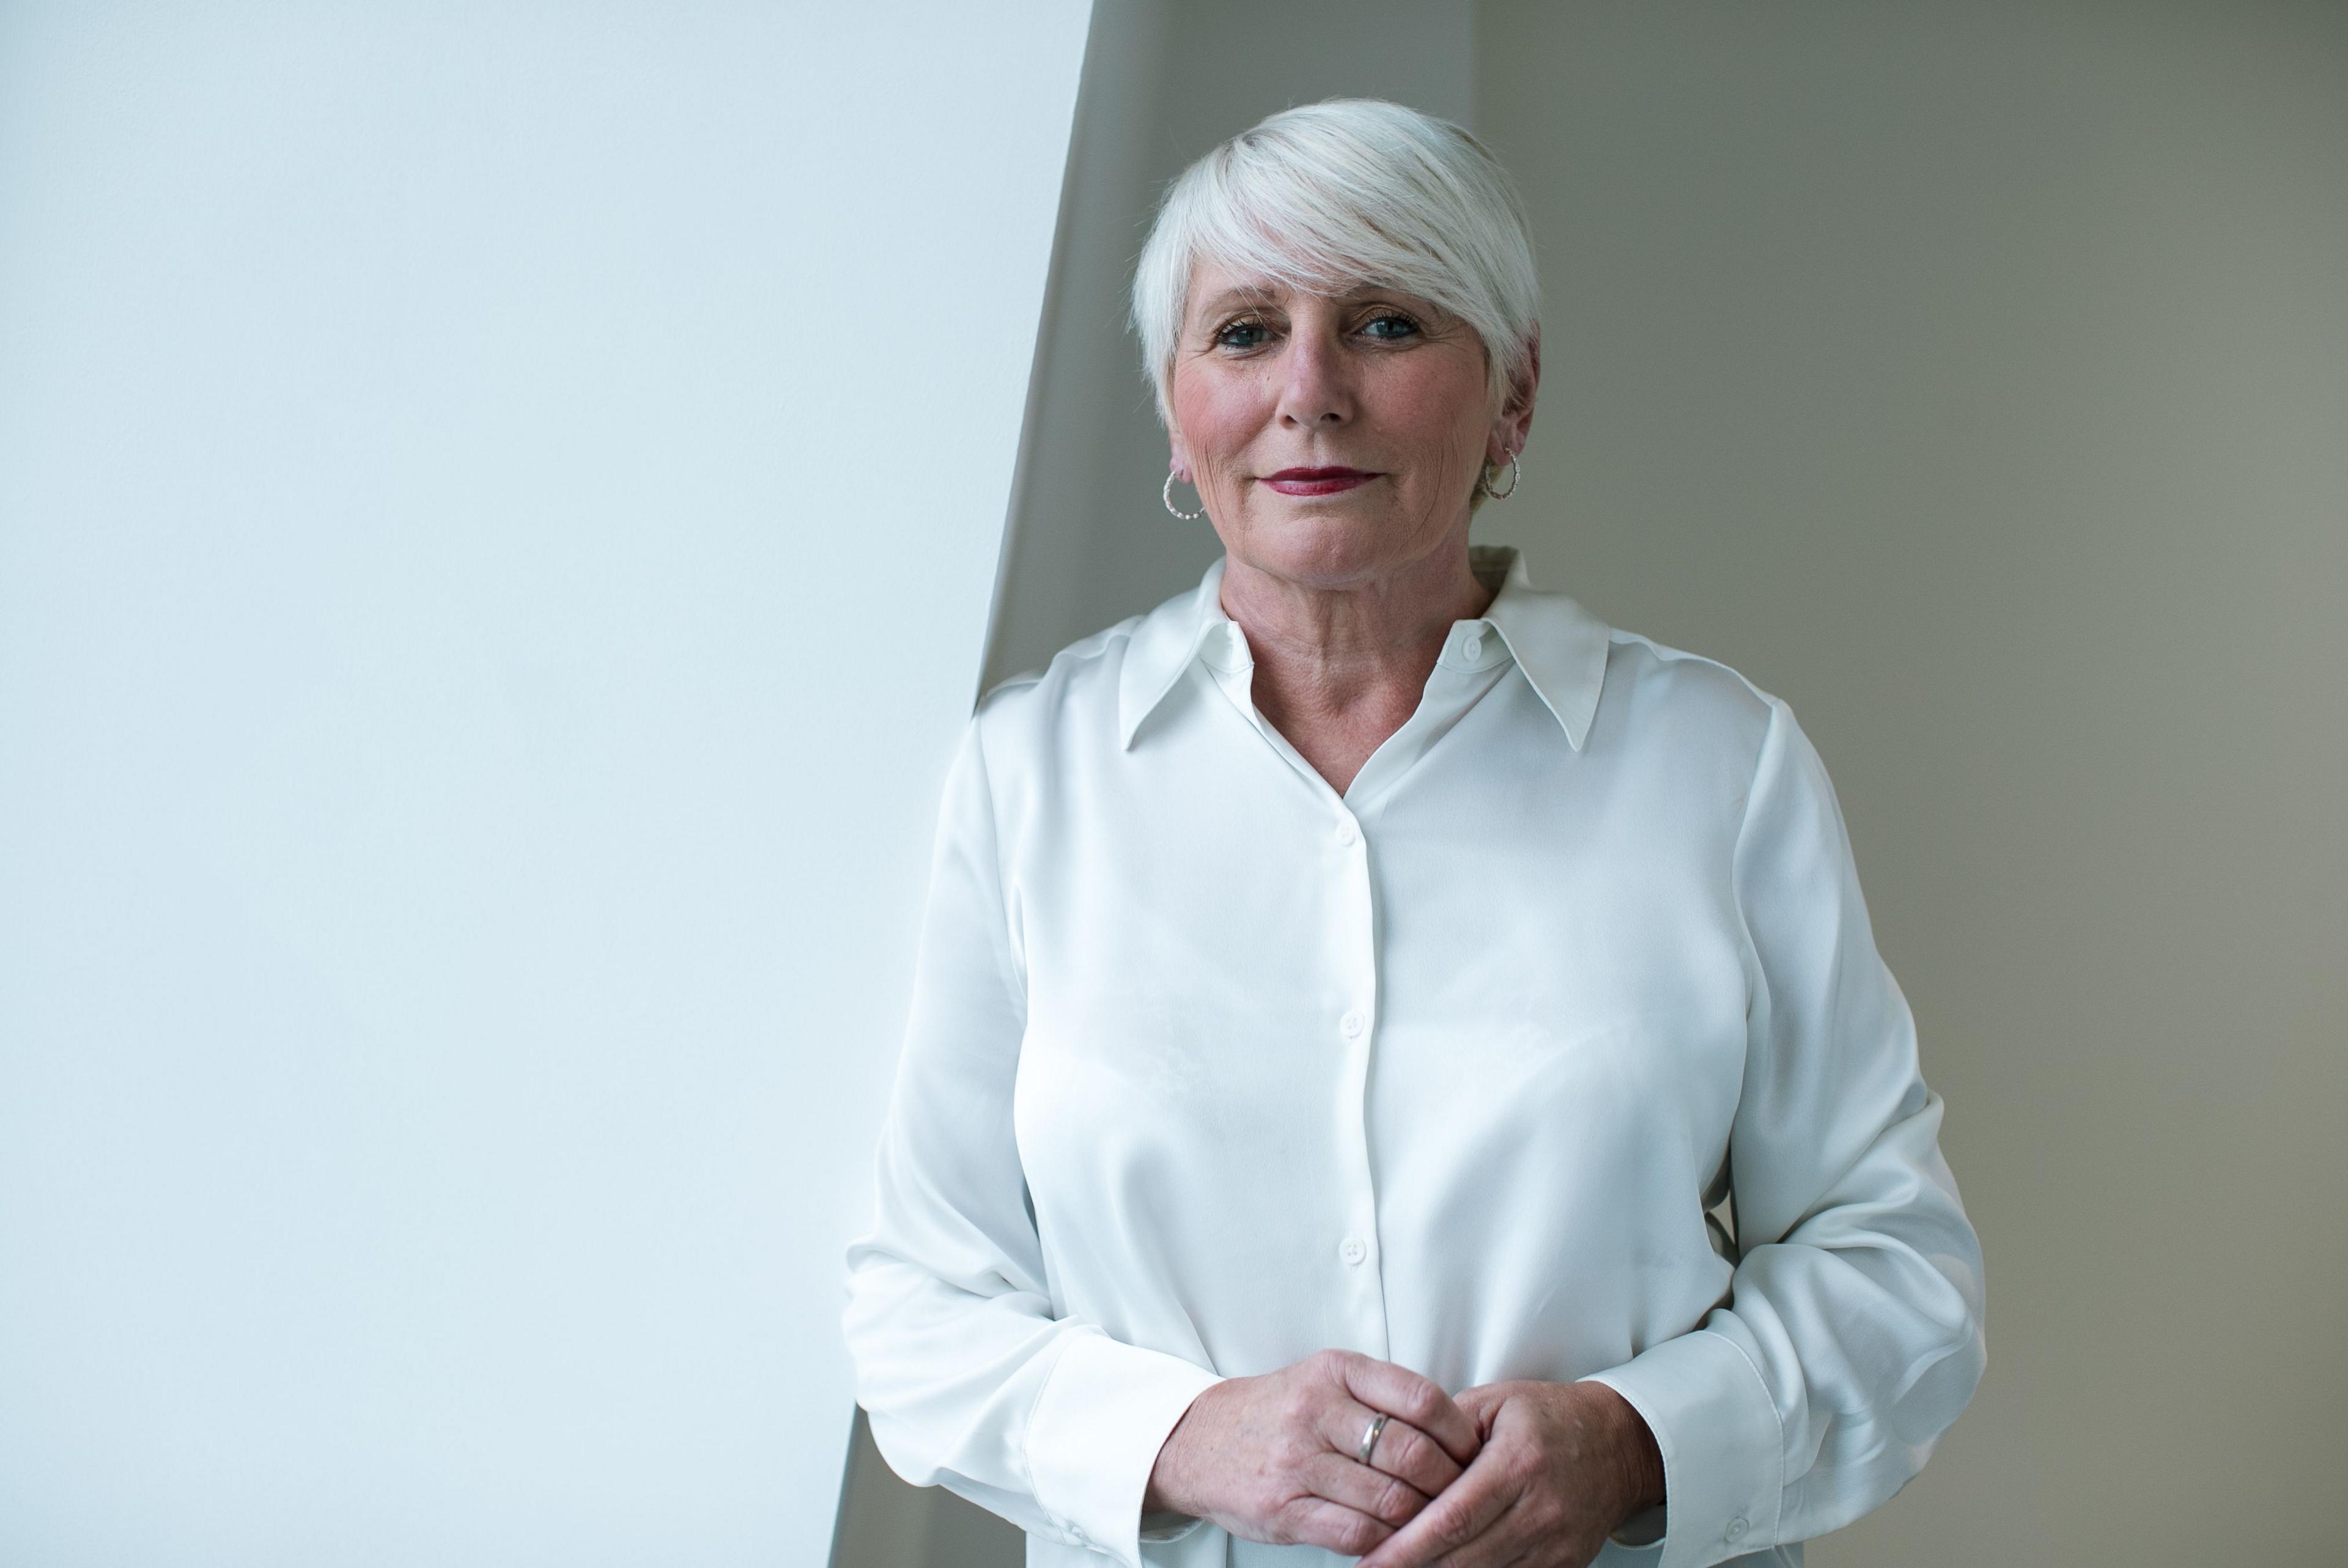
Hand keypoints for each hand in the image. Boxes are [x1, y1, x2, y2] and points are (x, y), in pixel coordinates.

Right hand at [1144, 1348, 1484, 1555]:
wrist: (1197, 1442)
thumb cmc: (1278, 1412)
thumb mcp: (1325, 1381)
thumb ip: (1381, 1396)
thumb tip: (1457, 1433)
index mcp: (1335, 1371)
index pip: (1420, 1398)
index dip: (1458, 1431)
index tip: (1473, 1452)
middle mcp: (1315, 1410)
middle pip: (1411, 1453)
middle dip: (1449, 1482)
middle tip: (1464, 1496)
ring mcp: (1296, 1461)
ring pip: (1389, 1498)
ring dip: (1423, 1518)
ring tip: (1436, 1522)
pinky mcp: (1282, 1508)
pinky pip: (1356, 1532)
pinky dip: (1387, 1541)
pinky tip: (1396, 1539)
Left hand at [1354, 1380, 1663, 1567]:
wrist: (1619, 1444)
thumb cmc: (1550, 1417)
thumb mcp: (1494, 1403)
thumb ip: (1444, 1433)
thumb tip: (1397, 1467)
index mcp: (1519, 1463)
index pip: (1452, 1517)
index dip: (1406, 1546)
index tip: (1369, 1560)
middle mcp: (1541, 1509)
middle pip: (1464, 1557)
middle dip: (1412, 1567)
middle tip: (1372, 1567)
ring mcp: (1556, 1544)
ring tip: (1399, 1566)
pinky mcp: (1564, 1564)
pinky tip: (1444, 1567)